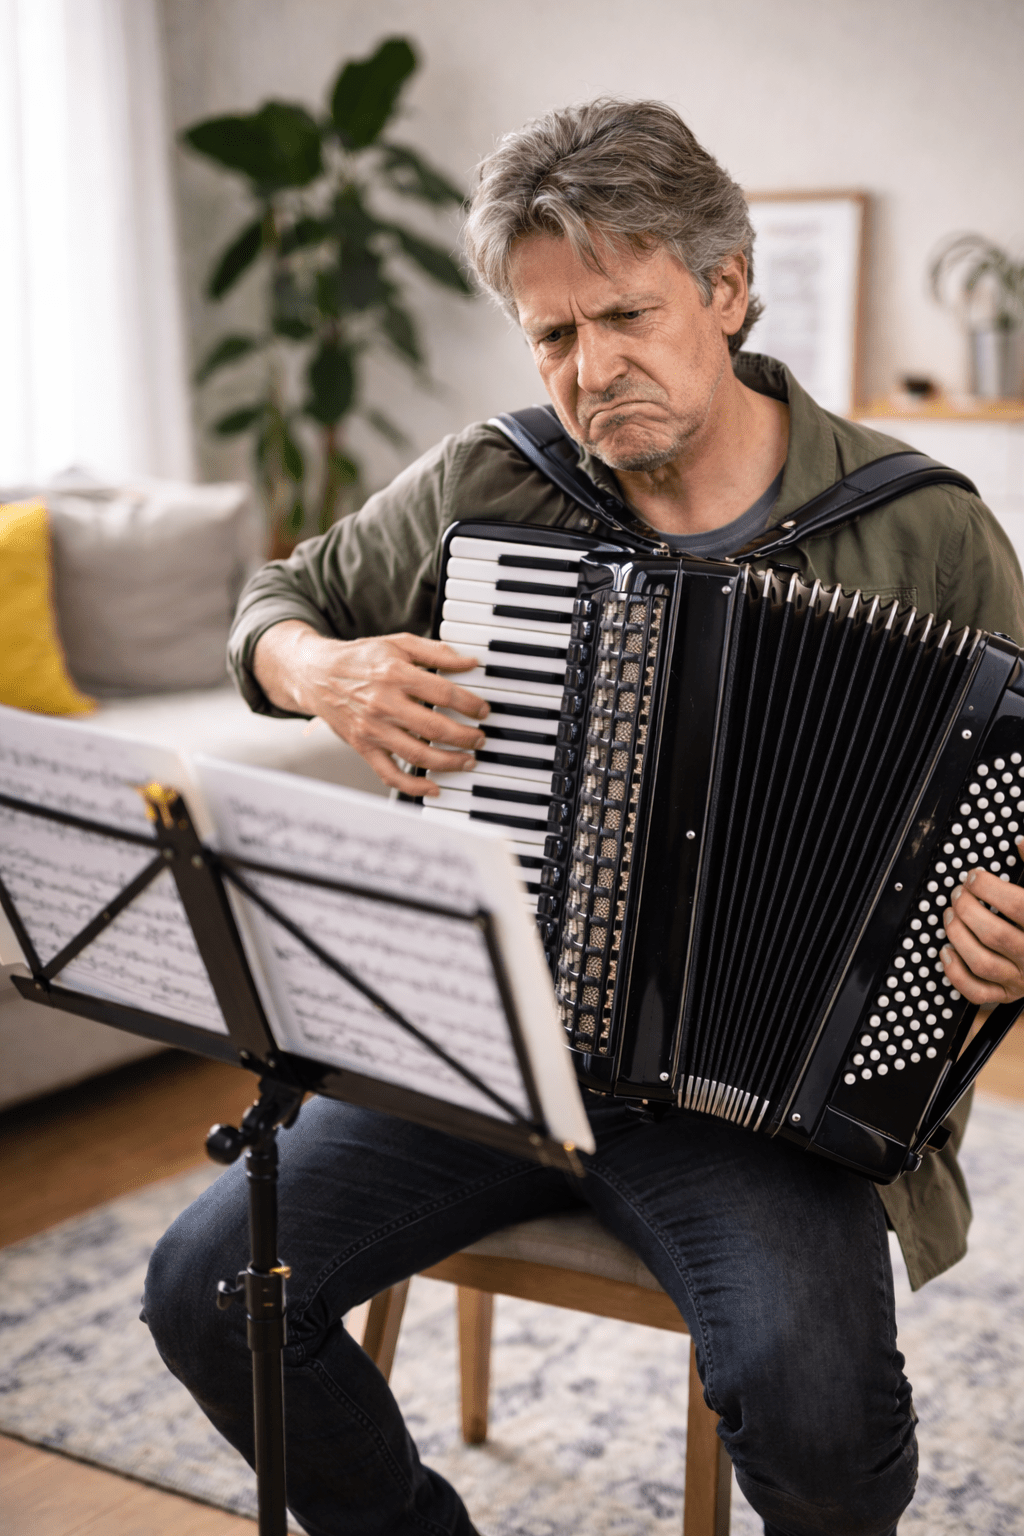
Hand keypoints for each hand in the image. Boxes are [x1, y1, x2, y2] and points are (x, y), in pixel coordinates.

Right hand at [252, 622, 488, 795]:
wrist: (315, 674)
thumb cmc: (360, 658)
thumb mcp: (398, 643)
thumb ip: (436, 652)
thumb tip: (470, 663)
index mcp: (395, 674)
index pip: (444, 693)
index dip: (470, 704)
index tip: (483, 710)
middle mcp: (383, 704)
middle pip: (435, 728)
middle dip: (466, 737)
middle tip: (480, 739)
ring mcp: (372, 729)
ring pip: (418, 755)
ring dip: (449, 762)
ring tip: (468, 761)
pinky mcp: (363, 747)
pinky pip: (389, 774)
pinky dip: (413, 786)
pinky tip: (434, 788)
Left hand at [941, 842, 1023, 1005]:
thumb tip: (1022, 843)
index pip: (1018, 906)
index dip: (989, 888)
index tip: (974, 876)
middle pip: (994, 934)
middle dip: (967, 909)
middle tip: (958, 893)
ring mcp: (1022, 979)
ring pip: (982, 963)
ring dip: (957, 935)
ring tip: (950, 914)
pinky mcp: (1009, 995)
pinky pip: (977, 992)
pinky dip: (956, 973)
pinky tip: (947, 950)